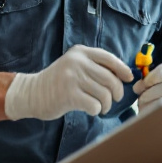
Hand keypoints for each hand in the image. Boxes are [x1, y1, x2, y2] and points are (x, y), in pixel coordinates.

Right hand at [5, 45, 133, 120]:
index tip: (129, 79)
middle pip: (110, 79)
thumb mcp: (74, 65)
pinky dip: (96, 110)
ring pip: (104, 94)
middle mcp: (76, 62)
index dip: (123, 69)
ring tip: (101, 107)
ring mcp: (72, 78)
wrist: (32, 93)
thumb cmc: (58, 82)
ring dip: (106, 104)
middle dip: (117, 92)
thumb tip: (124, 75)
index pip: (109, 58)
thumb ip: (94, 67)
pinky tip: (90, 109)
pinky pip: (94, 105)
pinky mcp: (68, 95)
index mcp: (80, 52)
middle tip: (113, 100)